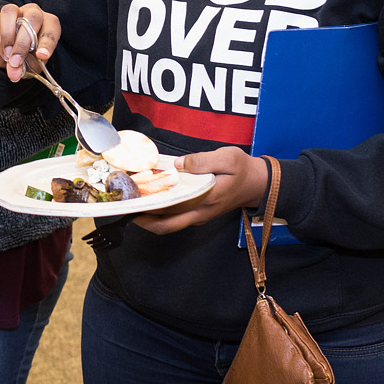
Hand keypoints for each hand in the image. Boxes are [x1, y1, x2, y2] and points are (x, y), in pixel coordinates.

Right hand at [0, 2, 60, 82]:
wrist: (8, 54)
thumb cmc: (27, 55)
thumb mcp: (31, 65)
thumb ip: (25, 68)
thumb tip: (14, 73)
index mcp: (48, 23)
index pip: (51, 30)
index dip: (47, 43)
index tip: (41, 56)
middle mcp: (33, 13)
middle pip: (33, 18)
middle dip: (24, 41)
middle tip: (17, 61)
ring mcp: (14, 13)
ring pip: (11, 14)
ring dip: (9, 39)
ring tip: (8, 57)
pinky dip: (0, 42)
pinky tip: (4, 54)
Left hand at [131, 147, 268, 234]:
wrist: (259, 184)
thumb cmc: (243, 170)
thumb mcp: (228, 158)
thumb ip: (202, 160)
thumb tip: (177, 164)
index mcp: (204, 202)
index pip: (170, 213)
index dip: (147, 210)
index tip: (130, 200)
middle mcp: (198, 214)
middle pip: (163, 226)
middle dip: (141, 218)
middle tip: (124, 204)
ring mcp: (197, 216)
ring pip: (167, 224)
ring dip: (148, 216)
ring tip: (132, 200)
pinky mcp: (197, 212)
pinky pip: (173, 218)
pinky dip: (159, 212)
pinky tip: (149, 197)